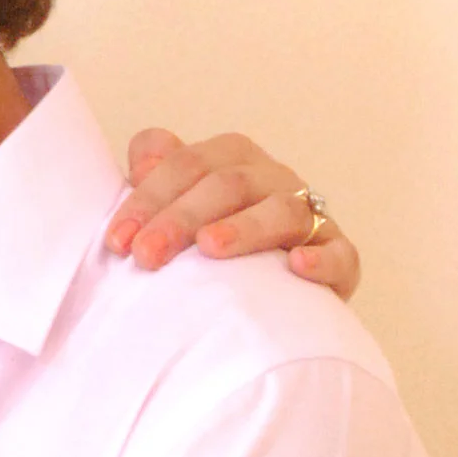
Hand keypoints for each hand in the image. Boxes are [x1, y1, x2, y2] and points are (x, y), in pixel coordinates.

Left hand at [107, 130, 360, 298]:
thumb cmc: (211, 248)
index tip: (117, 241)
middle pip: (229, 184)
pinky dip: (322, 259)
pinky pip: (339, 253)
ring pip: (282, 210)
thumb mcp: (176, 211)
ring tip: (209, 248)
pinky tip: (296, 266)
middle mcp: (274, 180)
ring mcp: (310, 216)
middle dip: (181, 217)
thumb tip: (143, 158)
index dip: (149, 197)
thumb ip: (157, 179)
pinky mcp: (339, 257)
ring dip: (244, 228)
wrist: (272, 298)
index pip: (188, 165)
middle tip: (145, 256)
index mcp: (233, 160)